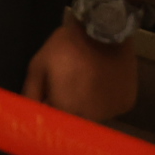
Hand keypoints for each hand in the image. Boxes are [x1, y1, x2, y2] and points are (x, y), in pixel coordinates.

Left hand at [22, 16, 137, 121]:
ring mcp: (112, 112)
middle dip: (69, 108)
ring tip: (86, 80)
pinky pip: (112, 107)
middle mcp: (91, 118)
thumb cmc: (66, 47)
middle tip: (69, 85)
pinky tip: (102, 81)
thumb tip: (28, 116)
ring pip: (95, 115)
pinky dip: (105, 99)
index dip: (53, 112)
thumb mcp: (38, 66)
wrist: (103, 30)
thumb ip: (31, 93)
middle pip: (77, 122)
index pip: (56, 124)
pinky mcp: (126, 103)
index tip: (51, 99)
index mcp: (67, 111)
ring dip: (88, 105)